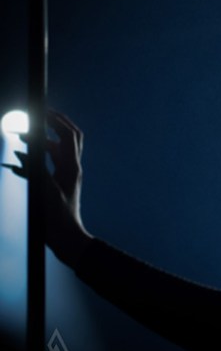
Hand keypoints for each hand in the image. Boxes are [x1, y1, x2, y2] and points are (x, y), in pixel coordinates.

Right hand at [4, 110, 93, 266]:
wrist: (66, 239)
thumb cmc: (57, 219)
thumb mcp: (44, 192)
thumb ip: (36, 170)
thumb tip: (26, 151)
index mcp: (71, 167)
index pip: (67, 135)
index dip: (56, 120)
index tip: (41, 110)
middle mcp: (72, 168)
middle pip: (68, 138)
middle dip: (55, 124)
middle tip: (38, 115)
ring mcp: (67, 176)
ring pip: (56, 151)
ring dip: (41, 142)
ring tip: (21, 137)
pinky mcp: (58, 184)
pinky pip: (48, 165)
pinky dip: (34, 158)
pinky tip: (17, 160)